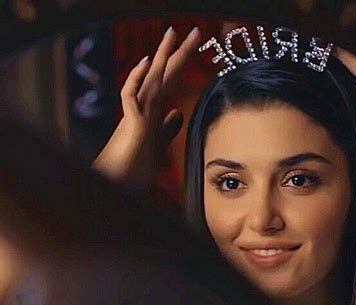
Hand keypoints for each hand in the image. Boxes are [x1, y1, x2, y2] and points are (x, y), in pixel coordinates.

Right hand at [93, 26, 200, 191]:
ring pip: (149, 79)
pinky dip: (136, 78)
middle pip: (164, 74)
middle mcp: (145, 107)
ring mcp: (136, 113)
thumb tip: (178, 113)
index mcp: (153, 109)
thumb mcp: (158, 143)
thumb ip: (168, 128)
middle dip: (179, 52)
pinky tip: (148, 63)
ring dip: (161, 56)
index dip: (182, 62)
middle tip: (195, 31)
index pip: (171, 80)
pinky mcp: (128, 124)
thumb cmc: (136, 164)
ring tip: (173, 34)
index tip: (195, 45)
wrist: (119, 181)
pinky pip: (130, 96)